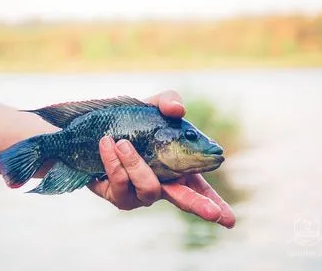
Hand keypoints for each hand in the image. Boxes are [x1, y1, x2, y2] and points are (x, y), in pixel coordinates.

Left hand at [87, 90, 234, 227]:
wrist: (92, 128)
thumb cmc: (129, 122)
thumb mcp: (152, 106)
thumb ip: (168, 102)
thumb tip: (178, 110)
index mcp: (176, 168)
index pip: (198, 188)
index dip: (213, 203)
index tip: (229, 219)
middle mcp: (161, 185)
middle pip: (183, 200)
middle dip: (199, 206)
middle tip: (213, 214)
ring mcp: (138, 194)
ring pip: (148, 188)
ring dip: (136, 164)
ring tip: (122, 143)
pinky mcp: (116, 195)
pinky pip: (120, 183)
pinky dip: (114, 163)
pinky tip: (106, 145)